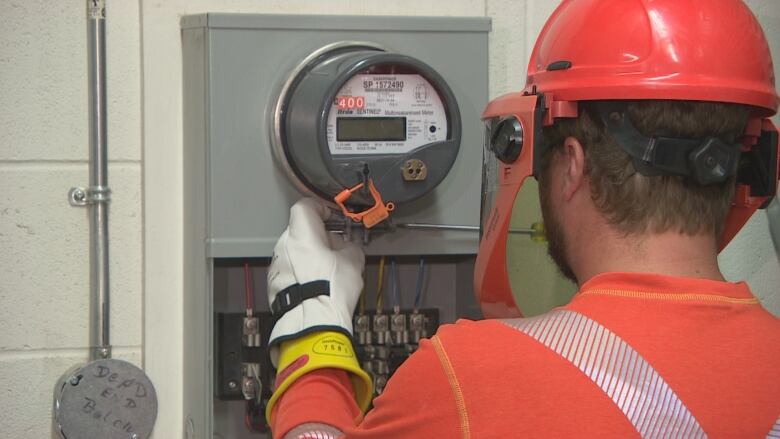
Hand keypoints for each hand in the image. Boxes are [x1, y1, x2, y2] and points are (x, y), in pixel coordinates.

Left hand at [266, 198, 364, 364]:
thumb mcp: (353, 261)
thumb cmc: (331, 288)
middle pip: (299, 231)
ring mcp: (276, 265)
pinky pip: (289, 269)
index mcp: (302, 234)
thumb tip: (346, 247)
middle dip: (317, 237)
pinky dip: (300, 272)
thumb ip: (349, 247)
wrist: (312, 323)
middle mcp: (284, 246)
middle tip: (335, 249)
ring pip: (293, 251)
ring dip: (308, 255)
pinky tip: (314, 285)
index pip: (304, 207)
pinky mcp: (273, 284)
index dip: (319, 209)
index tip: (331, 218)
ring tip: (326, 271)